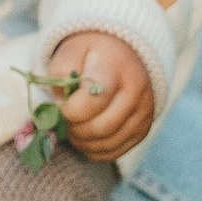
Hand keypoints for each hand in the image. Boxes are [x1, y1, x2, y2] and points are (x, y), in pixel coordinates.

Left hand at [43, 30, 155, 161]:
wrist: (125, 53)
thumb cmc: (93, 52)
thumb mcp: (73, 48)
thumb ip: (60, 69)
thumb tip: (58, 97)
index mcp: (116, 69)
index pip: (93, 101)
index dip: (70, 110)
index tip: (60, 105)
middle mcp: (135, 93)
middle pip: (101, 127)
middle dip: (74, 129)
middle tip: (64, 120)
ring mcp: (143, 113)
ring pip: (107, 143)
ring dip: (82, 142)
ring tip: (72, 127)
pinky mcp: (143, 129)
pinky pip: (115, 152)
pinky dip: (94, 150)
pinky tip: (84, 137)